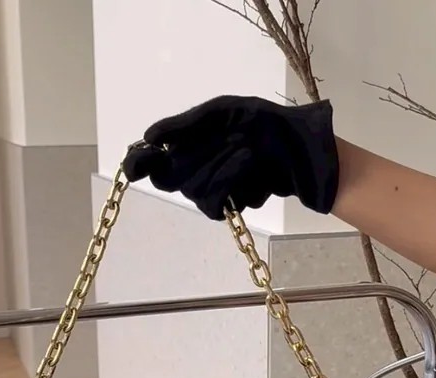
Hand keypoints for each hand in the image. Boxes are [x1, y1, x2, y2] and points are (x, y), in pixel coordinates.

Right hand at [122, 95, 339, 220]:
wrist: (297, 147)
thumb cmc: (260, 123)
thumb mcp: (221, 113)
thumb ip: (185, 125)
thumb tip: (150, 137)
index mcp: (186, 144)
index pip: (151, 162)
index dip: (139, 164)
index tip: (138, 164)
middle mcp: (191, 169)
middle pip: (170, 179)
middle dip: (197, 160)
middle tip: (227, 141)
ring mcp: (207, 190)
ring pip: (194, 191)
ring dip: (221, 168)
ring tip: (247, 152)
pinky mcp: (227, 206)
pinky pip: (214, 205)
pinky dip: (231, 182)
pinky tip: (248, 166)